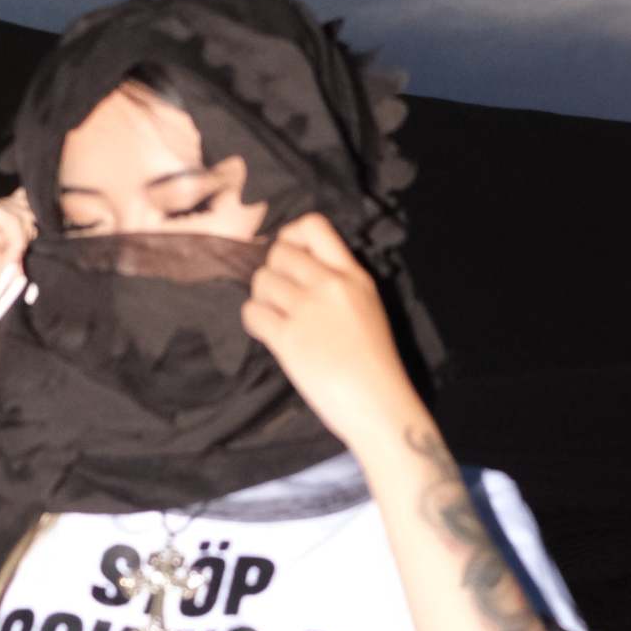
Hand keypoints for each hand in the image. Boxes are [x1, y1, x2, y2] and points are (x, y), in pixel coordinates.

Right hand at [0, 188, 37, 338]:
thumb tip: (55, 227)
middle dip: (34, 240)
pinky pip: (9, 217)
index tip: (52, 251)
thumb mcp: (8, 271)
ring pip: (23, 214)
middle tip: (19, 270)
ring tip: (8, 271)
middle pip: (31, 210)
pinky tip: (7, 262)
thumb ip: (27, 247)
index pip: (31, 210)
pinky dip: (15, 242)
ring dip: (23, 246)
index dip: (46, 228)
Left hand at [240, 212, 418, 447]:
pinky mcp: (288, 338)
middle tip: (280, 297)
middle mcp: (330, 285)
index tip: (291, 258)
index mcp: (355, 275)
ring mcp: (308, 310)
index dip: (292, 236)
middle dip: (273, 272)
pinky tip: (268, 333)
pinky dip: (254, 321)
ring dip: (262, 298)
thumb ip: (340, 285)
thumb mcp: (368, 308)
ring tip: (276, 317)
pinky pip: (252, 312)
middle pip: (279, 253)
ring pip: (262, 280)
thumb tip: (301, 274)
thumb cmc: (377, 365)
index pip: (314, 225)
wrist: (378, 404)